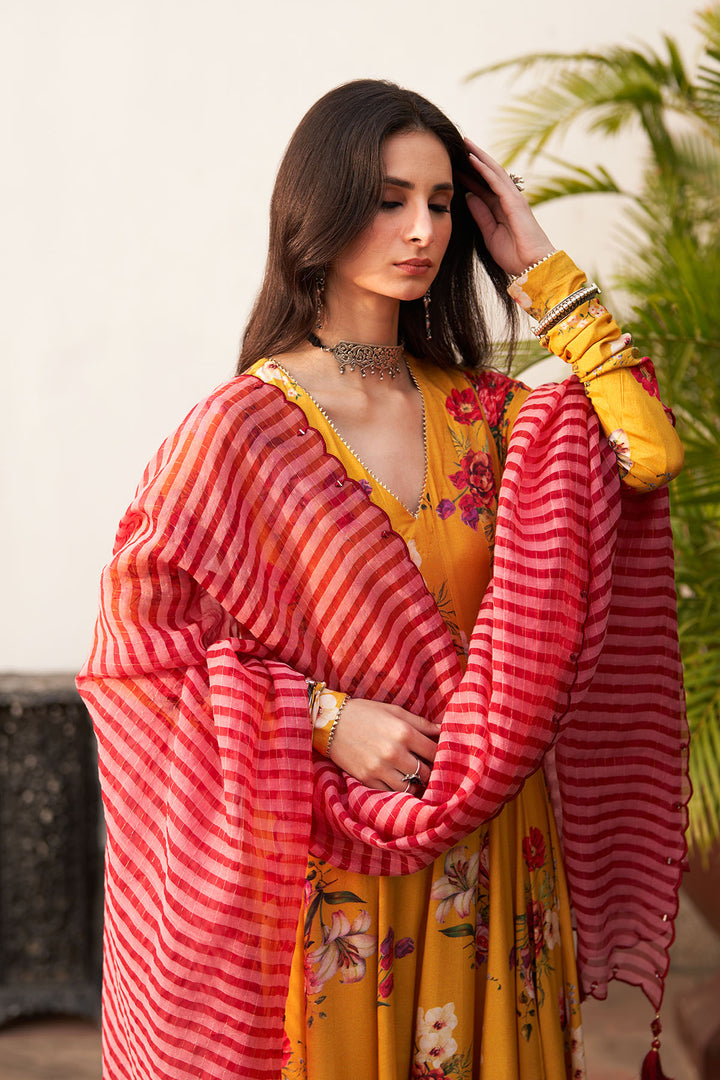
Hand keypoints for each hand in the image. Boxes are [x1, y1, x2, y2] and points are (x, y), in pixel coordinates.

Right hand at [328, 698, 439, 793]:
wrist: (330, 723)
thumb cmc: (366, 714)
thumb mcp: (395, 711)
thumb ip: (421, 723)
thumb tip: (443, 730)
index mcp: (404, 732)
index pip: (435, 751)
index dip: (442, 755)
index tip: (442, 757)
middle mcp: (394, 752)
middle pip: (426, 773)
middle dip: (430, 772)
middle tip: (430, 770)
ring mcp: (380, 768)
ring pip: (410, 787)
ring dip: (415, 784)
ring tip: (414, 778)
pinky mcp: (367, 779)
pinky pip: (391, 793)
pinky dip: (397, 790)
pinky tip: (398, 781)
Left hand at [460, 138, 554, 276]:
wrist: (533, 267)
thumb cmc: (514, 255)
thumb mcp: (489, 234)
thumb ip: (480, 215)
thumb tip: (468, 196)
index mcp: (500, 208)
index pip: (482, 185)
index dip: (468, 174)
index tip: (453, 164)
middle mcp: (507, 199)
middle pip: (488, 173)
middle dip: (474, 158)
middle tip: (458, 143)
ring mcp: (513, 199)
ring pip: (493, 172)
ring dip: (478, 156)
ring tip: (464, 143)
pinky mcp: (515, 202)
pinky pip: (497, 182)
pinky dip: (485, 169)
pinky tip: (473, 159)